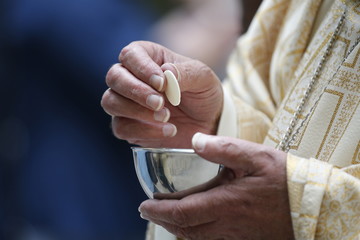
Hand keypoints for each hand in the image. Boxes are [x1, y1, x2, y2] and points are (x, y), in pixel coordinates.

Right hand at [101, 41, 222, 147]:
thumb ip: (185, 73)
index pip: (131, 54)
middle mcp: (132, 78)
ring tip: (166, 116)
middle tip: (160, 103)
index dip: (142, 68)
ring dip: (137, 110)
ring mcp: (127, 103)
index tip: (161, 83)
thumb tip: (165, 72)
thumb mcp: (203, 78)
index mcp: (148, 58)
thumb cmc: (203, 93)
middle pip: (114, 77)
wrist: (209, 123)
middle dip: (136, 91)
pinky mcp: (129, 127)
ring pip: (110, 102)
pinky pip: (121, 128)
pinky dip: (144, 131)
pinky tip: (168, 130)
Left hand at [139, 133, 294, 239]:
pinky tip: (193, 224)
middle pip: (184, 229)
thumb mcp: (255, 155)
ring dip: (176, 228)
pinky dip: (194, 234)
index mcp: (225, 202)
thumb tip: (196, 139)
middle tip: (149, 209)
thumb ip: (223, 148)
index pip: (182, 213)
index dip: (159, 211)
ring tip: (165, 215)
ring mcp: (234, 236)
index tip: (144, 204)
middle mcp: (226, 224)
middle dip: (162, 220)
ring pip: (195, 238)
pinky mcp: (243, 239)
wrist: (310, 204)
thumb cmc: (283, 178)